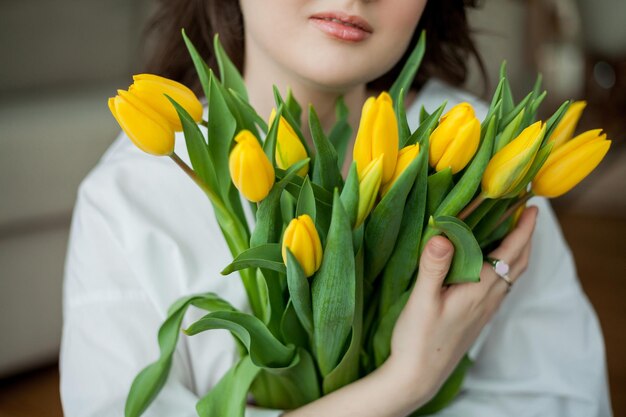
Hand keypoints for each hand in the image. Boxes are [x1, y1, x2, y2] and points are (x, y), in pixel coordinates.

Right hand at [385, 206, 537, 407]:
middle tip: (524, 214)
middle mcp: (488, 298)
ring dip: (517, 252)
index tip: (531, 207)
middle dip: (526, 237)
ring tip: (512, 233)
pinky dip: (505, 266)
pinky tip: (490, 264)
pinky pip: (500, 285)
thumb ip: (433, 267)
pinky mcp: (477, 316)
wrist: (419, 375)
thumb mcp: (421, 300)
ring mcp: (485, 309)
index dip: (523, 229)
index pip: (510, 253)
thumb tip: (442, 234)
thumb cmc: (418, 339)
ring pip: (511, 275)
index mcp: (479, 289)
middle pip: (518, 263)